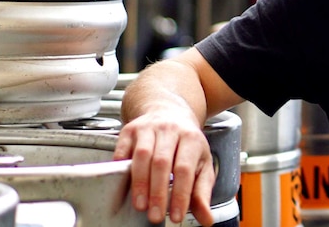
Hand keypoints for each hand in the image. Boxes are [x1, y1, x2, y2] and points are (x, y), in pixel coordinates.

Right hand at [114, 110, 216, 225]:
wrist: (169, 111)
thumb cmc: (186, 143)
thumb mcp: (201, 164)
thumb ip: (202, 192)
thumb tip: (207, 220)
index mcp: (191, 138)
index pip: (185, 169)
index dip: (180, 194)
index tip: (176, 216)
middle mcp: (170, 130)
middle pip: (162, 162)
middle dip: (158, 192)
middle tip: (155, 215)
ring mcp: (149, 128)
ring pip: (142, 155)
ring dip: (139, 183)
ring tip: (140, 205)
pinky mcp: (130, 129)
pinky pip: (123, 149)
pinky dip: (121, 168)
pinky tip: (123, 185)